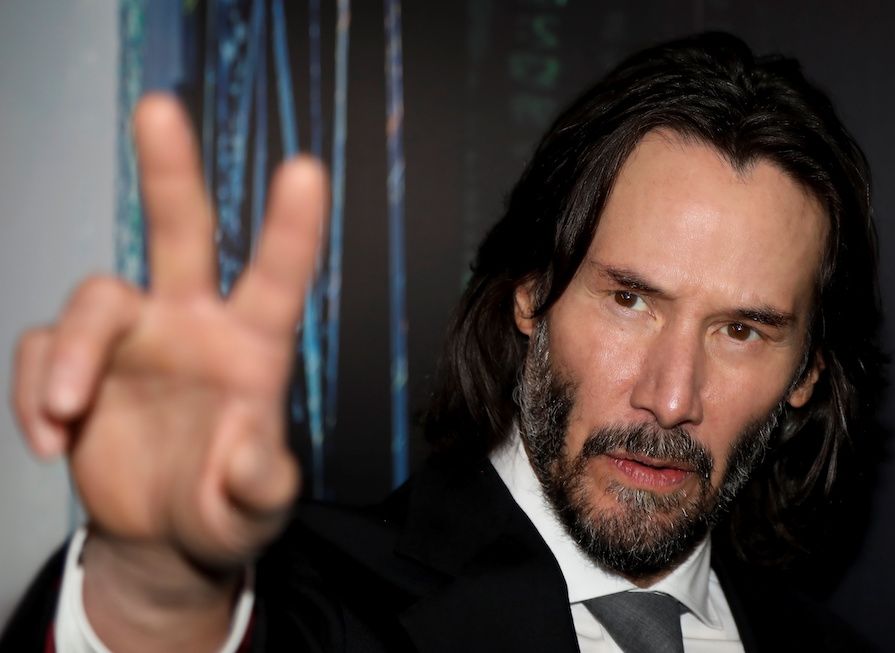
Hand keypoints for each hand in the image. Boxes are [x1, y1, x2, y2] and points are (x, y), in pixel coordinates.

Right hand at [11, 94, 326, 645]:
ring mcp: (133, 340)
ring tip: (66, 418)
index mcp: (252, 348)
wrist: (164, 537)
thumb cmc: (225, 510)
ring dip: (70, 355)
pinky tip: (52, 440)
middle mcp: (193, 325)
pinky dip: (36, 393)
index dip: (291, 227)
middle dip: (170, 171)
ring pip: (94, 297)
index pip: (276, 279)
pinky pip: (40, 350)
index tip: (305, 169)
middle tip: (162, 109)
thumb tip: (253, 456)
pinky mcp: (78, 365)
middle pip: (181, 232)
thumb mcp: (253, 511)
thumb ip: (260, 485)